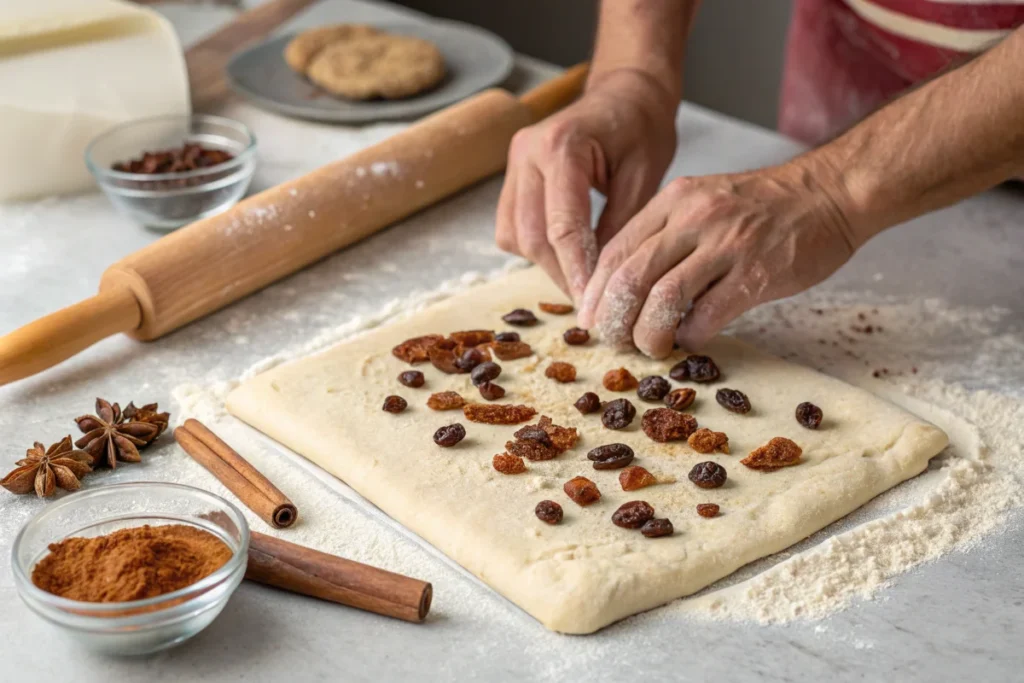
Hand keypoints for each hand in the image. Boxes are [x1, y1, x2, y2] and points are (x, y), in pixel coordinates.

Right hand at [495, 69, 677, 302]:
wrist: (625, 93)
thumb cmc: (642, 127)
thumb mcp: (645, 176)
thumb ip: (620, 227)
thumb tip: (605, 281)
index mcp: (562, 146)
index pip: (562, 226)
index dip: (577, 271)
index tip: (594, 304)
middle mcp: (528, 153)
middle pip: (532, 236)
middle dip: (561, 275)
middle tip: (591, 303)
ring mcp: (515, 163)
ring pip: (515, 236)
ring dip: (546, 265)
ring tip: (581, 283)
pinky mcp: (512, 176)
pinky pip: (512, 227)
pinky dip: (535, 249)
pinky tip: (566, 257)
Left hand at [577, 159, 859, 357]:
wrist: (831, 193)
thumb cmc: (765, 207)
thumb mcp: (702, 202)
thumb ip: (665, 235)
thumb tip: (627, 285)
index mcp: (673, 202)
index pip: (614, 251)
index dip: (596, 293)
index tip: (591, 321)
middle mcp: (693, 219)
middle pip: (630, 277)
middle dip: (614, 320)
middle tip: (615, 343)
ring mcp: (726, 245)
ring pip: (663, 298)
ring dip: (648, 334)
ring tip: (651, 348)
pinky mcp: (757, 274)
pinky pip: (708, 314)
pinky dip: (691, 336)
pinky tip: (692, 341)